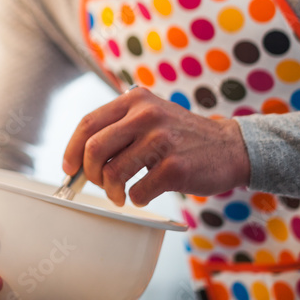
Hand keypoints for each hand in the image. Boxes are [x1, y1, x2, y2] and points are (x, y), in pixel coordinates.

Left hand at [62, 87, 250, 206]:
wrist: (231, 146)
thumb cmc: (182, 136)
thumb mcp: (150, 115)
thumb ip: (119, 127)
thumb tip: (79, 158)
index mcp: (135, 100)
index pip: (88, 123)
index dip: (71, 150)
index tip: (68, 169)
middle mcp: (146, 115)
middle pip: (94, 149)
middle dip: (88, 174)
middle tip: (97, 184)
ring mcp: (161, 140)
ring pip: (113, 173)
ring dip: (111, 192)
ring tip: (120, 195)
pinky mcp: (175, 167)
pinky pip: (138, 191)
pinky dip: (135, 199)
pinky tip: (144, 194)